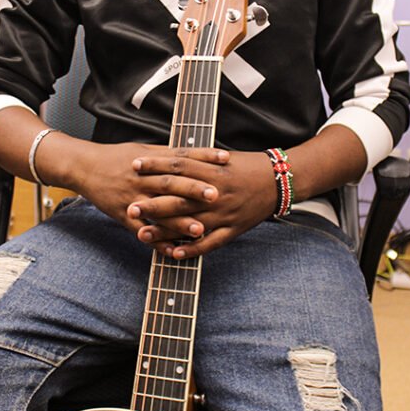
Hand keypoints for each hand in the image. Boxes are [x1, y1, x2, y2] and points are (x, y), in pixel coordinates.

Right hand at [77, 142, 228, 239]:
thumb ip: (167, 154)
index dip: (203, 156)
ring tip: (200, 230)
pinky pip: (141, 230)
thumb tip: (193, 154)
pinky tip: (173, 251)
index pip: (181, 156)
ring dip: (179, 221)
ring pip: (158, 209)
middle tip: (217, 195)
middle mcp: (143, 177)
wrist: (84, 166)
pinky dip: (157, 242)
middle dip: (194, 189)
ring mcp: (132, 197)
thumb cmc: (116, 157)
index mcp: (151, 158)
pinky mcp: (122, 214)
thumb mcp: (142, 148)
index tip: (225, 159)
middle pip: (171, 183)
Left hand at [127, 149, 277, 257]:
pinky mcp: (233, 229)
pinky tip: (173, 253)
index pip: (179, 165)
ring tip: (142, 234)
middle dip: (153, 203)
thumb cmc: (248, 167)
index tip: (134, 165)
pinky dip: (192, 249)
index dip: (155, 165)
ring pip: (190, 224)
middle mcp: (216, 193)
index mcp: (213, 170)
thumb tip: (170, 157)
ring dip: (165, 231)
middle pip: (180, 198)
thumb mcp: (222, 158)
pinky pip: (210, 243)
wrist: (279, 180)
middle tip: (130, 206)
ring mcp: (224, 213)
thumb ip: (197, 160)